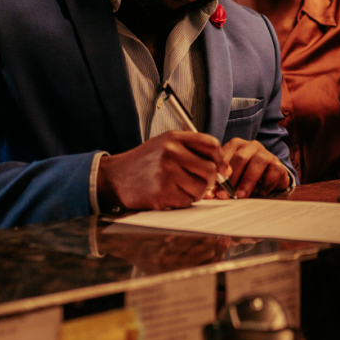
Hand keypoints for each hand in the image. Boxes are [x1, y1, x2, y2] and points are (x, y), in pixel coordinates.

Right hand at [97, 131, 229, 210]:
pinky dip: (184, 201)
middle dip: (210, 179)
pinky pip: (188, 201)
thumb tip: (223, 166)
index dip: (221, 158)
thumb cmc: (144, 162)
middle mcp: (171, 153)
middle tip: (201, 182)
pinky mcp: (163, 193)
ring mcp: (167, 173)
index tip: (221, 167)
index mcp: (174, 138)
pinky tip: (172, 194)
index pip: (211, 144)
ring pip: (201, 188)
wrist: (116, 177)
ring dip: (197, 192)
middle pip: (210, 169)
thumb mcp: (165, 144)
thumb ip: (192, 149)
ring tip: (183, 188)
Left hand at [216, 138, 291, 198]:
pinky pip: (274, 171)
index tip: (213, 183)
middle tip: (226, 194)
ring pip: (258, 162)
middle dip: (232, 178)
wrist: (268, 179)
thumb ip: (219, 183)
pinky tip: (260, 192)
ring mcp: (266, 153)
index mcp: (235, 145)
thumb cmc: (244, 176)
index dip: (218, 169)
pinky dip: (266, 183)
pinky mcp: (278, 164)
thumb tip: (208, 194)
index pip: (225, 154)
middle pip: (240, 157)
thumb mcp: (230, 178)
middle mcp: (251, 146)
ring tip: (241, 195)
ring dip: (248, 181)